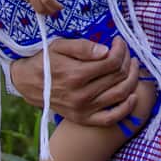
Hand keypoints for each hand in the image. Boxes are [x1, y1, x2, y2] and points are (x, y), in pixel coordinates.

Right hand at [10, 37, 142, 125]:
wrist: (27, 83)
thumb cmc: (45, 60)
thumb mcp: (59, 46)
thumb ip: (83, 47)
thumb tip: (106, 50)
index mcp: (75, 75)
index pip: (111, 62)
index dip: (120, 49)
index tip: (118, 41)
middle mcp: (81, 95)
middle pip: (118, 76)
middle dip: (126, 60)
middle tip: (125, 52)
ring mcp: (83, 109)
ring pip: (120, 94)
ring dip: (132, 79)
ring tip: (131, 66)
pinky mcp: (83, 119)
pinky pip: (111, 118)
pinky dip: (126, 109)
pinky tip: (133, 96)